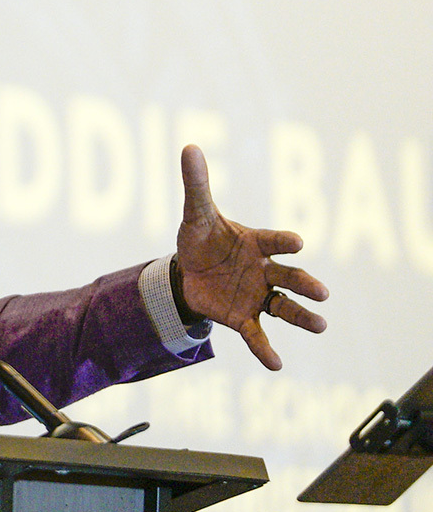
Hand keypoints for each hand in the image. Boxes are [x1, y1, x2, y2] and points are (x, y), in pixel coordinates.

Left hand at [175, 144, 327, 369]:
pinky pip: (257, 334)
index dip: (283, 241)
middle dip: (305, 284)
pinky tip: (276, 365)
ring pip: (283, 307)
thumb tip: (189, 146)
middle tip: (322, 293)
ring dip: (302, 316)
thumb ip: (196, 185)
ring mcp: (257, 295)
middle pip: (289, 276)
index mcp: (256, 242)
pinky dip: (265, 349)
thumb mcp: (195, 214)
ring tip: (321, 325)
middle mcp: (264, 269)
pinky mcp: (242, 317)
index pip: (273, 240)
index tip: (297, 242)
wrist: (188, 271)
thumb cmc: (201, 238)